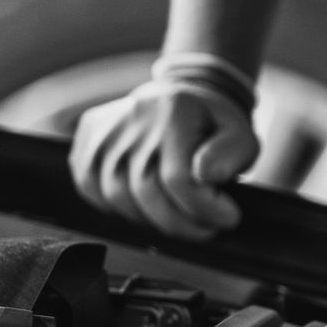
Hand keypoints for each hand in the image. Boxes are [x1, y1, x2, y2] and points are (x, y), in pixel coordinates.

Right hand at [68, 77, 257, 239]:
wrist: (178, 99)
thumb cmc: (212, 125)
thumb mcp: (240, 134)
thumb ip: (232, 154)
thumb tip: (205, 175)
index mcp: (174, 111)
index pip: (179, 179)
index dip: (205, 209)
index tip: (227, 217)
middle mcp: (133, 118)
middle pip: (146, 193)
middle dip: (180, 223)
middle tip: (204, 227)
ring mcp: (104, 130)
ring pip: (118, 198)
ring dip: (151, 220)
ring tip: (177, 214)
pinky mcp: (86, 142)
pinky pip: (93, 191)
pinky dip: (120, 207)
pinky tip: (146, 203)